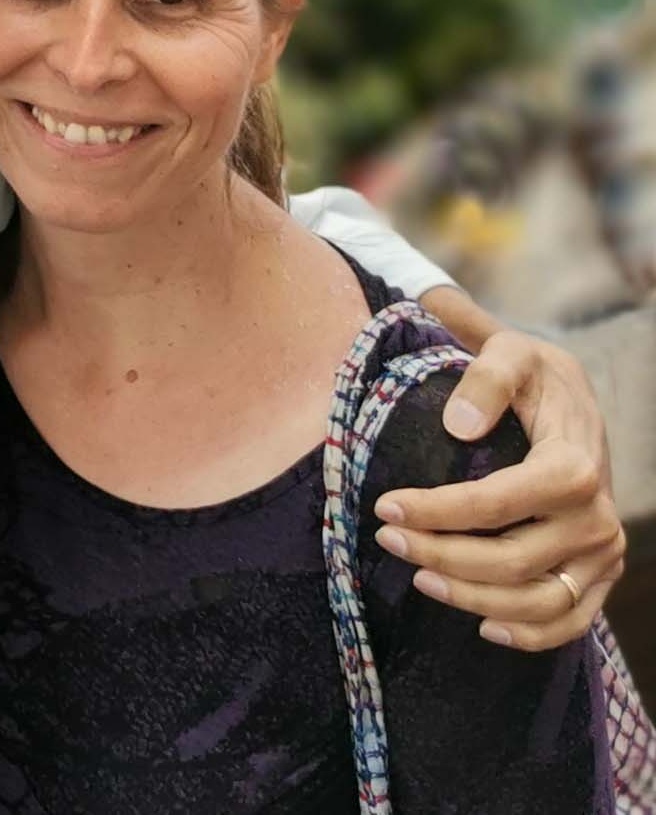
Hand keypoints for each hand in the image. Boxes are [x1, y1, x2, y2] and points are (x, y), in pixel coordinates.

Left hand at [375, 291, 622, 650]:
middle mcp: (597, 517)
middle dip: (441, 555)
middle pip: (512, 559)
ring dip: (472, 598)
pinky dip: (530, 634)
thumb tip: (458, 425)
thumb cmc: (531, 375)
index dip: (438, 511)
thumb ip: (486, 377)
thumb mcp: (510, 352)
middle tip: (387, 540)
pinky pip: (571, 620)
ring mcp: (602, 551)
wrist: (572, 398)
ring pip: (537, 600)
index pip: (499, 503)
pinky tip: (483, 626)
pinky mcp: (600, 572)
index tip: (384, 507)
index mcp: (575, 465)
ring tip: (419, 579)